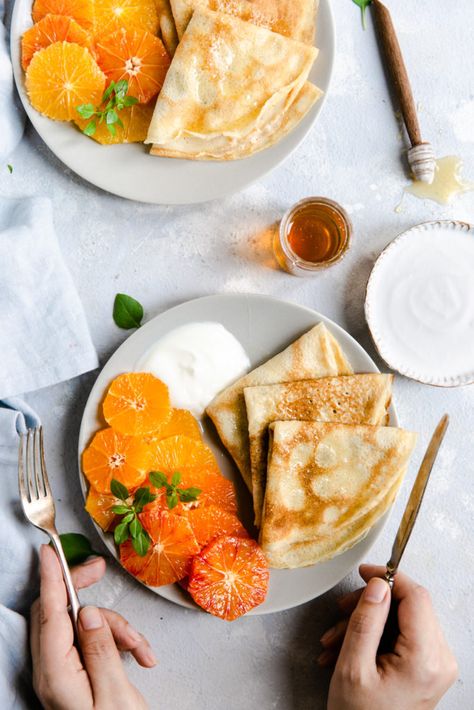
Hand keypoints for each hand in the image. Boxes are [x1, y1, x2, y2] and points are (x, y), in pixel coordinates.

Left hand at [30, 544, 154, 709]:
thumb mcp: (115, 692)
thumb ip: (100, 647)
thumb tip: (88, 612)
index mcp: (55, 674)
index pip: (48, 614)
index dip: (49, 578)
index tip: (47, 552)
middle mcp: (51, 670)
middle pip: (58, 612)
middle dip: (84, 593)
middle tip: (99, 570)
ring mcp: (61, 672)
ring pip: (80, 624)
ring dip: (114, 627)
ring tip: (139, 649)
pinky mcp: (74, 673)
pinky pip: (90, 640)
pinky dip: (116, 641)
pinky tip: (138, 655)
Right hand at [320, 564, 457, 709]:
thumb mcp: (352, 667)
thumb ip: (366, 621)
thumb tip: (377, 585)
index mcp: (426, 659)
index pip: (416, 597)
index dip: (388, 578)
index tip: (363, 573)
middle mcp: (439, 659)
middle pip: (409, 607)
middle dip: (370, 605)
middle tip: (342, 611)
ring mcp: (435, 665)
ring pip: (401, 620)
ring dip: (366, 622)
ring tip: (335, 639)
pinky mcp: (427, 668)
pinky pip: (402, 636)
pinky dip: (374, 636)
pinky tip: (345, 648)